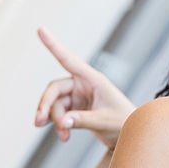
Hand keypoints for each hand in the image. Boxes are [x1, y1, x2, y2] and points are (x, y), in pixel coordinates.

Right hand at [34, 26, 134, 148]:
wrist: (130, 134)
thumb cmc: (123, 122)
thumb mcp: (104, 121)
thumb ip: (83, 121)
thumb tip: (62, 123)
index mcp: (93, 79)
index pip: (69, 60)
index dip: (53, 45)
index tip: (40, 29)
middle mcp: (83, 84)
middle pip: (55, 89)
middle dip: (46, 106)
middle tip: (38, 122)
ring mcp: (77, 96)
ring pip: (55, 105)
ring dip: (55, 120)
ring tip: (63, 137)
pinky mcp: (74, 108)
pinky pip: (59, 114)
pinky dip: (59, 125)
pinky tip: (64, 137)